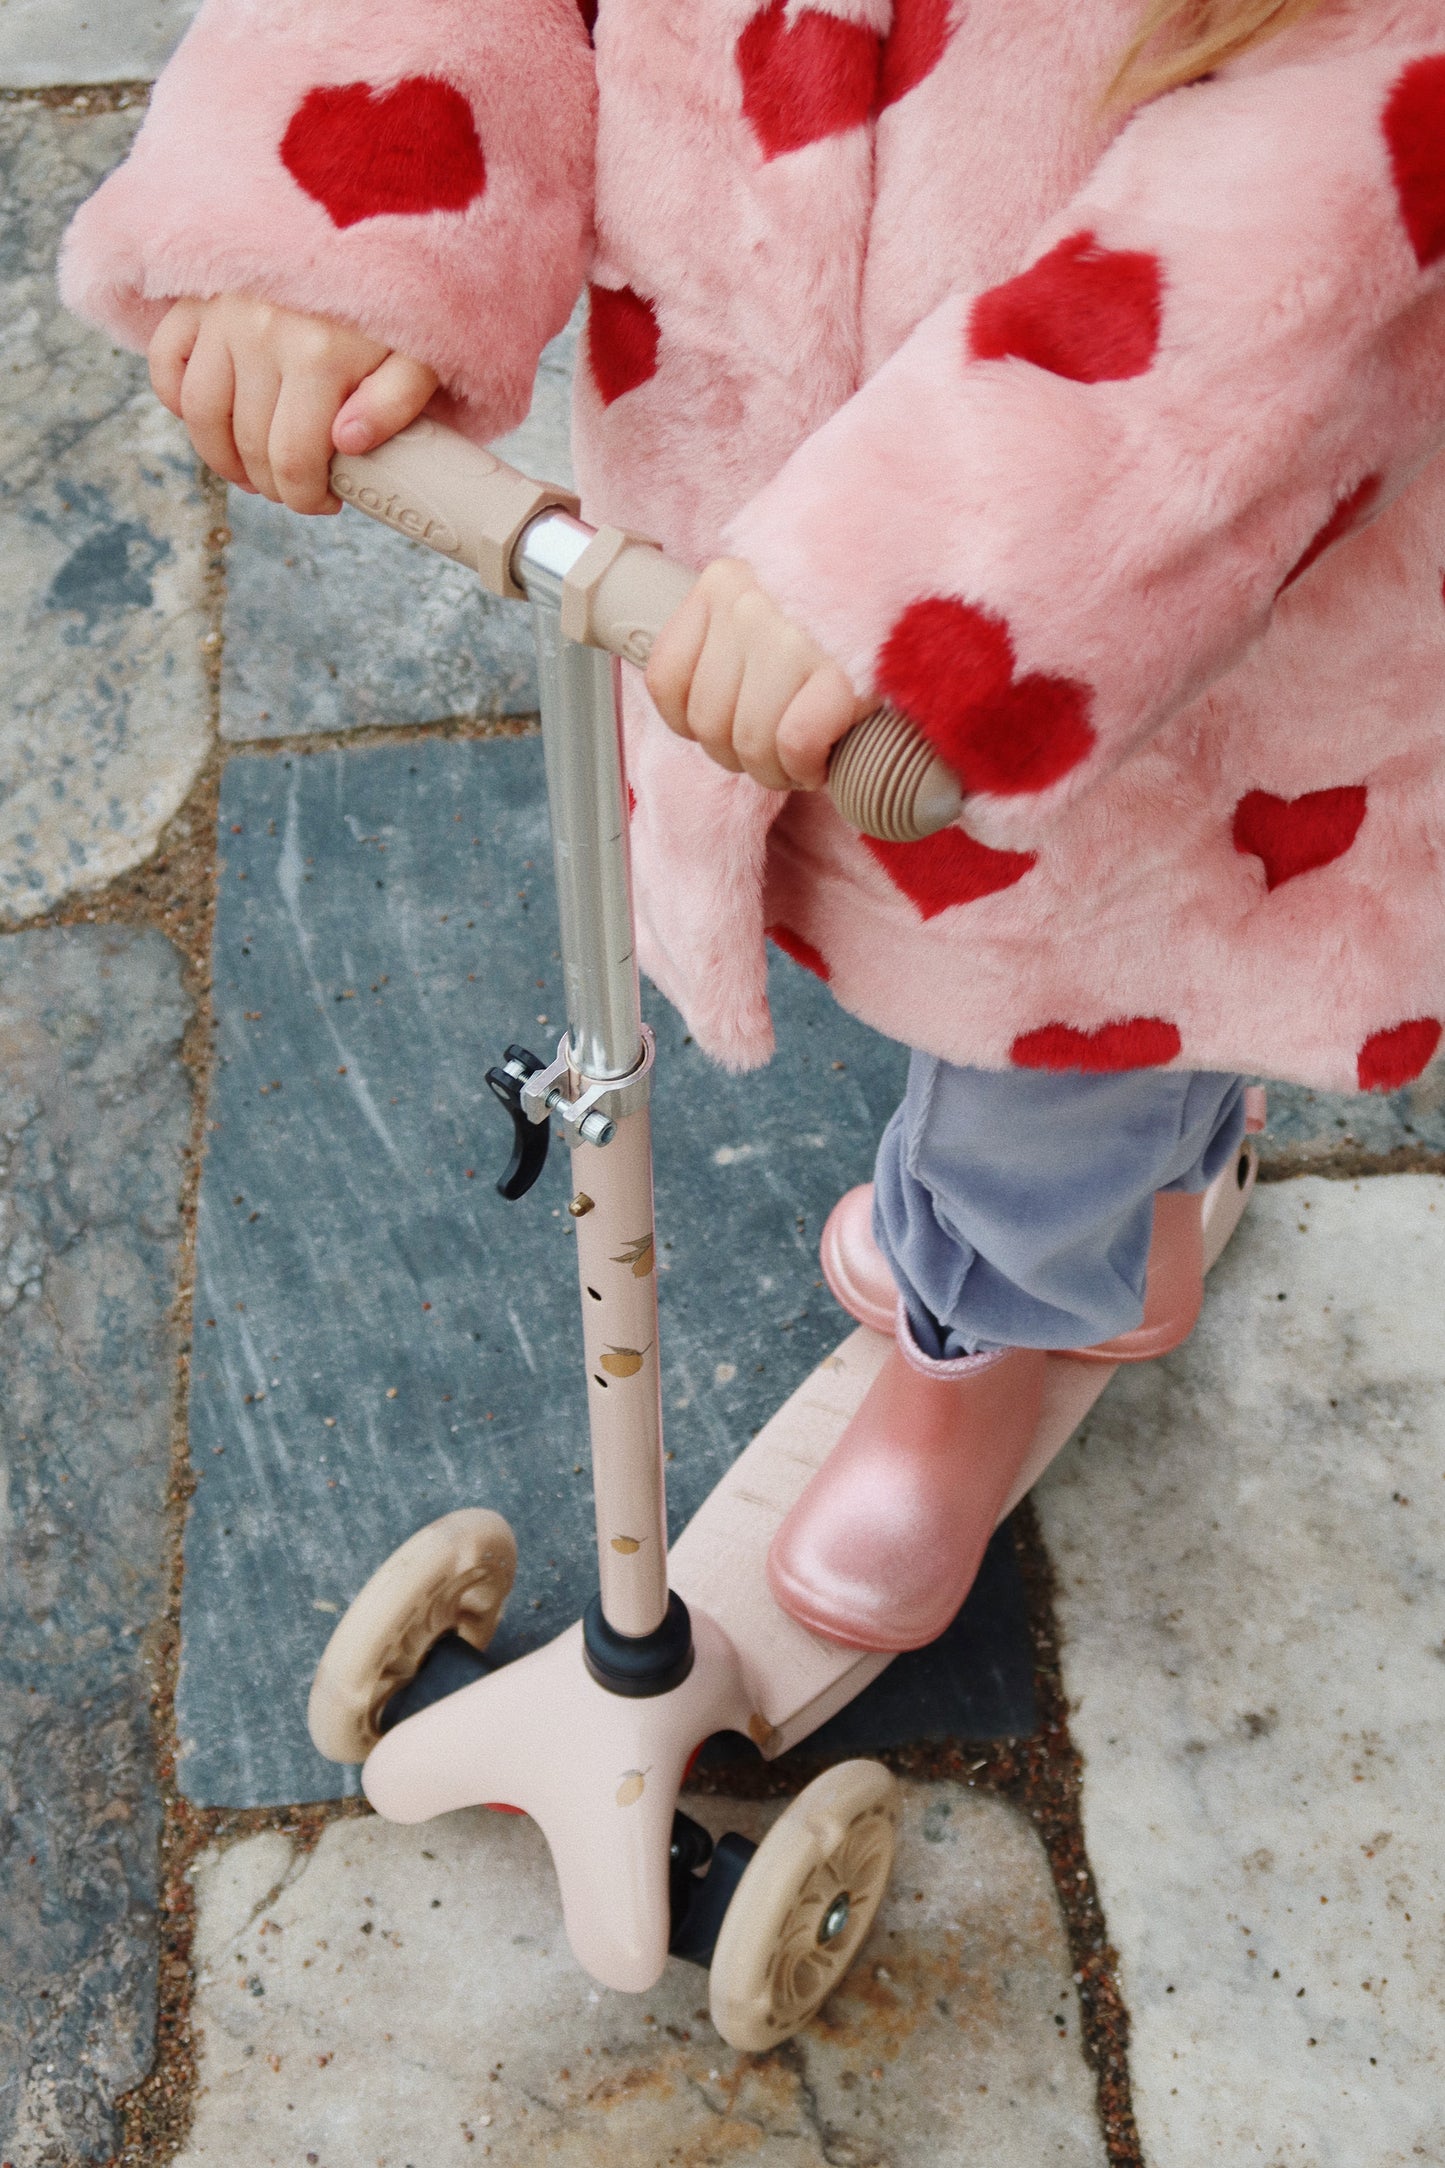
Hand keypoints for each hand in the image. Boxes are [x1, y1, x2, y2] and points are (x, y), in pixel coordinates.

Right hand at [148, 295, 438, 514]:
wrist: (366, 207)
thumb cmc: (400, 294)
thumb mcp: (422, 350)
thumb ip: (395, 404)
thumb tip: (346, 445)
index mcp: (319, 355)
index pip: (293, 460)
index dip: (306, 497)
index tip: (324, 501)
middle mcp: (261, 333)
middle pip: (248, 445)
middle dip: (273, 485)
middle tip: (296, 487)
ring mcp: (222, 313)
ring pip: (200, 414)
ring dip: (222, 458)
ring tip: (254, 469)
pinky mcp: (197, 297)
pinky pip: (165, 362)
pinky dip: (178, 401)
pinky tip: (215, 421)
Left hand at [645, 558, 867, 790]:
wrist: (932, 568)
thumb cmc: (850, 601)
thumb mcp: (776, 597)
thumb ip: (735, 637)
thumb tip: (707, 716)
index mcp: (723, 582)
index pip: (665, 678)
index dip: (692, 724)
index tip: (731, 730)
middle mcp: (748, 602)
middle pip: (709, 723)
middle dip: (742, 757)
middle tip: (780, 755)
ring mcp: (791, 636)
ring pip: (750, 742)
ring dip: (778, 771)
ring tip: (805, 761)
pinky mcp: (840, 671)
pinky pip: (795, 745)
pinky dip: (807, 768)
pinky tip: (825, 762)